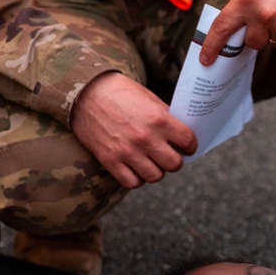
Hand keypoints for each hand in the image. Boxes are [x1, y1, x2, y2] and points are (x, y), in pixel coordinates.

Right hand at [70, 72, 196, 188]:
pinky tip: (135, 168)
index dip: (190, 146)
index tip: (186, 146)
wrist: (84, 91)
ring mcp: (127, 151)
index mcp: (159, 119)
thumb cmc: (120, 93)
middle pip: (175, 164)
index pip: (188, 142)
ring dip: (156, 170)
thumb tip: (182, 136)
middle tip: (168, 155)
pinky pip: (133, 182)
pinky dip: (137, 178)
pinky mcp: (110, 160)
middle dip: (174, 160)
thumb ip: (166, 118)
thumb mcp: (149, 98)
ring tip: (151, 161)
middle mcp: (145, 137)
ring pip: (156, 176)